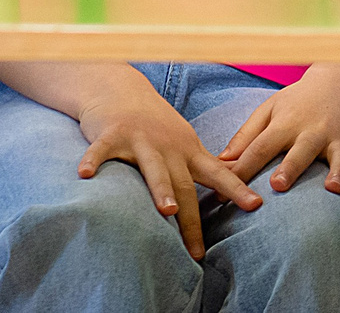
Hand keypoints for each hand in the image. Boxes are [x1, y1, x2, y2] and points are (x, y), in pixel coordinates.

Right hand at [76, 80, 259, 258]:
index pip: (218, 173)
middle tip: (198, 251)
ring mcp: (141, 138)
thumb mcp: (183, 143)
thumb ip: (201, 167)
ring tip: (167, 211)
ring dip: (160, 189)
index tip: (255, 206)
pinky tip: (84, 175)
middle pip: (184, 185)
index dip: (236, 190)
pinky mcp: (111, 133)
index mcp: (187, 151)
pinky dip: (92, 161)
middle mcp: (168, 146)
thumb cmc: (156, 124)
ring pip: (152, 168)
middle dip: (192, 218)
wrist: (121, 89)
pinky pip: (101, 150)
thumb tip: (228, 191)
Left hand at [218, 64, 339, 195]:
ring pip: (327, 154)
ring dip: (328, 171)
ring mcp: (329, 136)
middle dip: (288, 169)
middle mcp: (307, 130)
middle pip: (296, 151)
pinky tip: (338, 188)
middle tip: (277, 186)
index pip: (259, 148)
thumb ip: (245, 136)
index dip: (242, 171)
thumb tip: (222, 162)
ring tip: (327, 188)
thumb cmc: (296, 102)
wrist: (334, 82)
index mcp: (283, 123)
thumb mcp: (268, 110)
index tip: (223, 195)